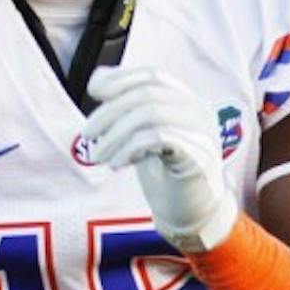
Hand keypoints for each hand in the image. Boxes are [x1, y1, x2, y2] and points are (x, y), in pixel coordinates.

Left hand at [84, 67, 238, 252]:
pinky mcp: (198, 156)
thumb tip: (98, 80)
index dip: (121, 78)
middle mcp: (199, 111)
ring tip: (98, 156)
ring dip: (115, 134)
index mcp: (188, 102)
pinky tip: (117, 164)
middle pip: (147, 94)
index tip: (93, 91)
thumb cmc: (166, 175)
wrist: (192, 214)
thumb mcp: (144, 136)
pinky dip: (129, 148)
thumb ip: (129, 110)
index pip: (153, 76)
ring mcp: (202, 132)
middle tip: (87, 134)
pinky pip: (158, 138)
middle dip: (110, 112)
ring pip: (150, 114)